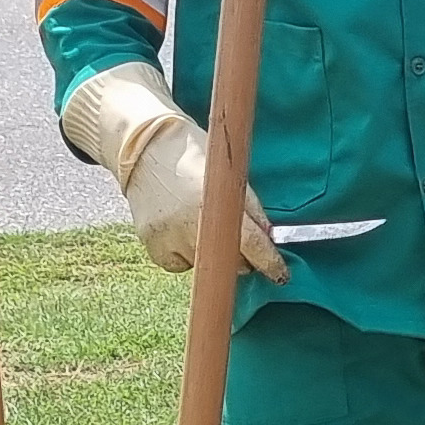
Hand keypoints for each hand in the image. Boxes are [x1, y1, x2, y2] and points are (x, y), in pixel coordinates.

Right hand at [60, 62, 284, 282]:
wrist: (144, 150)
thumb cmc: (192, 155)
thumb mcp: (227, 174)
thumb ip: (249, 208)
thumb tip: (268, 239)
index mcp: (213, 204)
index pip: (251, 244)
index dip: (269, 263)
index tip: (281, 275)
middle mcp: (189, 226)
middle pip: (230, 261)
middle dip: (240, 254)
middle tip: (232, 234)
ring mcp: (169, 240)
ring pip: (205, 263)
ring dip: (211, 250)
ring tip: (197, 219)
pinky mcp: (154, 248)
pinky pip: (180, 264)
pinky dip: (186, 253)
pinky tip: (179, 229)